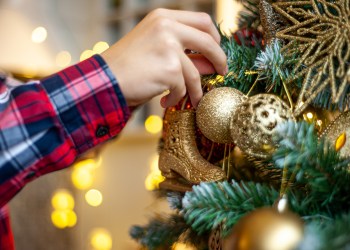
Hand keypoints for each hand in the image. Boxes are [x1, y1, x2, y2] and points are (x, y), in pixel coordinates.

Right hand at [101, 8, 226, 107]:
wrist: (104, 80)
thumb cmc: (127, 66)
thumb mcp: (156, 50)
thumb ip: (183, 53)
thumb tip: (211, 64)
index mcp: (163, 17)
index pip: (202, 20)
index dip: (213, 36)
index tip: (215, 50)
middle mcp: (167, 26)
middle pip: (208, 40)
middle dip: (219, 58)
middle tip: (221, 72)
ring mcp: (169, 46)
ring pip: (195, 72)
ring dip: (196, 89)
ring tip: (191, 98)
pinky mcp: (169, 68)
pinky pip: (183, 87)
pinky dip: (178, 98)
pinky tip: (166, 101)